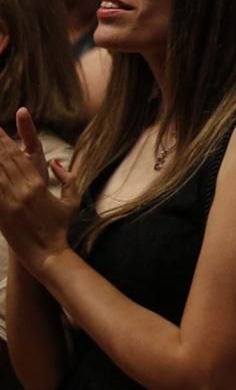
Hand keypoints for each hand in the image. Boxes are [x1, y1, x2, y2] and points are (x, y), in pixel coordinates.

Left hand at [0, 109, 79, 273]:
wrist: (47, 252)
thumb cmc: (60, 227)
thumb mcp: (71, 202)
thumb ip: (68, 180)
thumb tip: (57, 163)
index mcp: (38, 185)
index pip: (18, 157)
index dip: (5, 141)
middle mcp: (22, 191)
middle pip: (3, 161)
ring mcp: (9, 203)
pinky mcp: (0, 214)